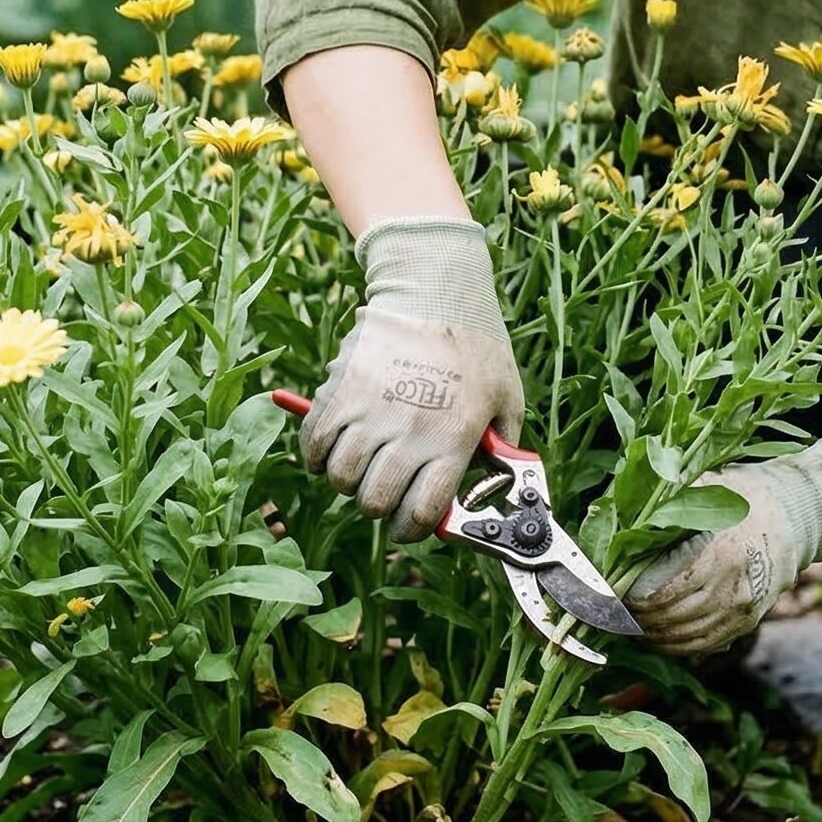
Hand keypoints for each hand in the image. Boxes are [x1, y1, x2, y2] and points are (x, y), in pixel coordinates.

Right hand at [300, 217, 524, 542]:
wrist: (437, 292)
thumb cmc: (478, 347)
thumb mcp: (507, 400)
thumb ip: (502, 450)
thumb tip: (490, 490)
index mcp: (454, 439)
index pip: (421, 513)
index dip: (411, 530)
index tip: (408, 525)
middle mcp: (411, 431)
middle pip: (375, 501)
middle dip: (379, 507)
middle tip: (384, 493)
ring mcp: (372, 411)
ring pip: (341, 478)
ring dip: (348, 482)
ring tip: (361, 468)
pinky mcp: (341, 389)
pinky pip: (313, 443)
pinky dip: (317, 455)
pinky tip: (331, 450)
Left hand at [626, 438, 821, 657]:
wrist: (797, 514)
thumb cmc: (746, 496)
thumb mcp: (706, 487)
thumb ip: (664, 501)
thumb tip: (616, 512)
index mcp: (719, 557)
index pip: (660, 594)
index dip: (626, 599)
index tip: (604, 593)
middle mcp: (733, 590)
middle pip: (668, 619)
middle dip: (633, 619)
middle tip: (608, 611)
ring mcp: (742, 611)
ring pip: (683, 638)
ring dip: (649, 635)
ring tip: (626, 623)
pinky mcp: (747, 622)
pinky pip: (702, 645)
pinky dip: (674, 644)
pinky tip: (655, 634)